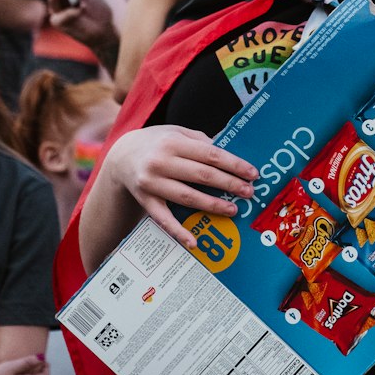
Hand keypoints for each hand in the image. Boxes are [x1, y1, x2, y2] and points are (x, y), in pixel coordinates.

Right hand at [101, 125, 256, 248]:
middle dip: (229, 184)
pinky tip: (194, 242)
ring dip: (212, 205)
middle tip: (249, 193)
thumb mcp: (176, 132)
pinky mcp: (145, 201)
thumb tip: (230, 155)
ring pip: (187, 196)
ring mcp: (151, 183)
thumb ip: (201, 141)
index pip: (210, 154)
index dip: (234, 164)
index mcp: (173, 142)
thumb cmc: (157, 143)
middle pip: (202, 175)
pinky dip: (178, 231)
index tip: (252, 173)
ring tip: (233, 210)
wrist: (121, 156)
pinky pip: (163, 219)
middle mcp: (161, 162)